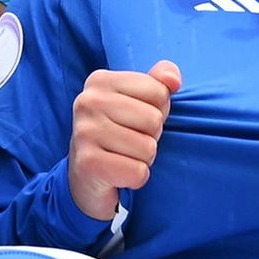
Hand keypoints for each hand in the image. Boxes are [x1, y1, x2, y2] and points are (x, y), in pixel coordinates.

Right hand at [69, 61, 179, 220]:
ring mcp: (84, 132)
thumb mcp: (139, 100)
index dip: (158, 111)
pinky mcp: (87, 164)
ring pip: (148, 148)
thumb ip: (160, 81)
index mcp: (100, 80)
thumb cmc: (120, 131)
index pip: (159, 92)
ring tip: (123, 156)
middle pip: (154, 120)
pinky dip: (136, 178)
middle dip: (151, 136)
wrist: (87, 175)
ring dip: (143, 159)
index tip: (135, 120)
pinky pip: (138, 173)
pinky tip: (119, 174)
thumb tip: (174, 80)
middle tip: (130, 142)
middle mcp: (87, 102)